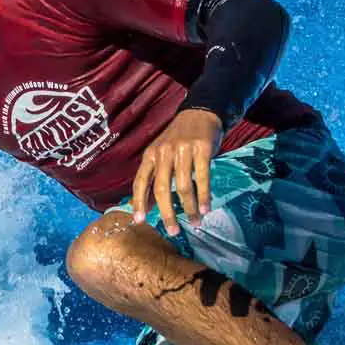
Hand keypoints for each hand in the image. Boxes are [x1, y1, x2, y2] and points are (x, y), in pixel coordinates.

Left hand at [132, 109, 222, 235]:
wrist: (201, 113)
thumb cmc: (179, 139)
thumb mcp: (161, 153)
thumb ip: (154, 177)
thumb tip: (147, 206)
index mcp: (151, 154)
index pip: (141, 181)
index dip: (139, 201)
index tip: (140, 220)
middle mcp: (164, 152)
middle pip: (162, 188)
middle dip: (167, 213)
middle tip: (173, 231)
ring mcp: (183, 150)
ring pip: (184, 186)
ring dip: (189, 208)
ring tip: (195, 221)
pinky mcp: (202, 149)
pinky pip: (202, 177)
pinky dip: (204, 196)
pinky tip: (205, 209)